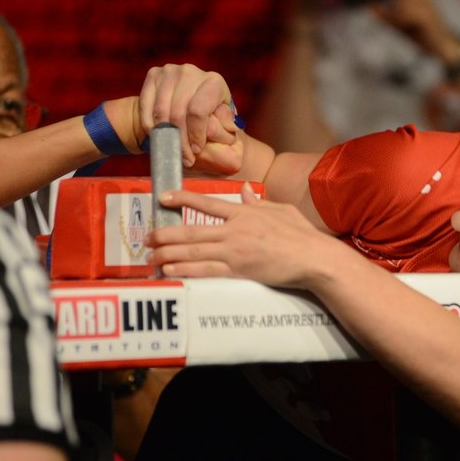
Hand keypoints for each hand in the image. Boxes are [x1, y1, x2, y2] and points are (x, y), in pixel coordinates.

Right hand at [137, 64, 241, 169]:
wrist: (192, 96)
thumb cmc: (212, 113)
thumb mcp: (225, 119)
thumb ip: (226, 126)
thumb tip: (227, 129)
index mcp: (214, 81)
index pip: (199, 112)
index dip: (196, 134)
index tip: (195, 150)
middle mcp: (191, 72)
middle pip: (178, 113)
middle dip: (181, 141)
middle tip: (183, 158)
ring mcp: (170, 71)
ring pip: (161, 112)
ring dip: (165, 136)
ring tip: (171, 151)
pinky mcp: (153, 74)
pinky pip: (146, 106)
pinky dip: (150, 126)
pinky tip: (157, 139)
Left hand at [147, 184, 334, 287]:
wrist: (313, 258)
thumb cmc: (302, 234)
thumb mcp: (281, 210)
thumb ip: (257, 202)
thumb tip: (242, 190)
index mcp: (244, 213)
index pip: (206, 203)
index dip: (181, 199)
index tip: (163, 197)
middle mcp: (234, 230)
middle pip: (191, 231)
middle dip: (165, 234)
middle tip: (146, 237)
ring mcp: (235, 251)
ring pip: (193, 252)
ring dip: (167, 254)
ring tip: (150, 256)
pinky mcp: (239, 271)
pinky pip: (205, 270)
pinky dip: (185, 270)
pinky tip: (169, 271)